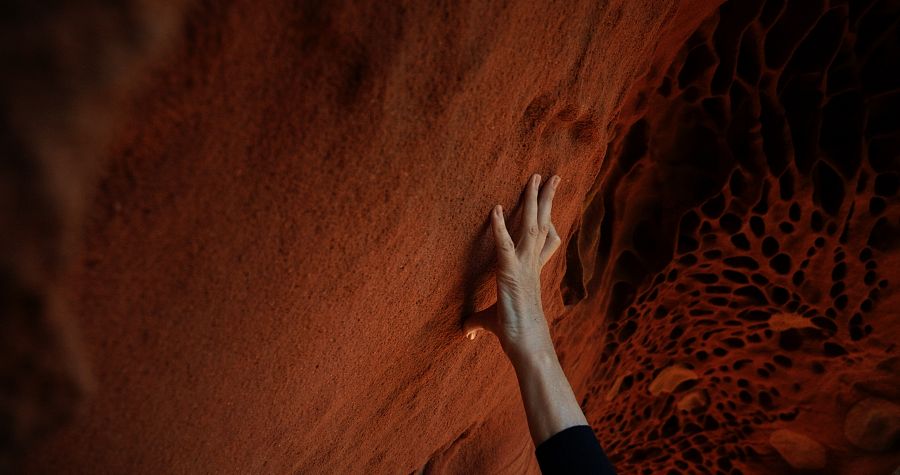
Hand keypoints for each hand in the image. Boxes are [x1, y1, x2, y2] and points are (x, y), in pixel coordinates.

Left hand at [464, 174, 562, 363]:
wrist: (527, 348)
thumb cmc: (514, 335)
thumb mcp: (492, 323)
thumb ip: (477, 320)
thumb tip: (465, 330)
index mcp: (531, 271)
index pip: (544, 241)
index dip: (547, 221)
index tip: (549, 204)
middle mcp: (532, 265)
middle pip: (543, 224)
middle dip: (547, 199)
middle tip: (553, 175)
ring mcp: (525, 267)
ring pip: (532, 226)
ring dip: (533, 201)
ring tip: (536, 177)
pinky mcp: (511, 274)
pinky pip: (504, 246)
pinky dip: (500, 228)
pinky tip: (496, 209)